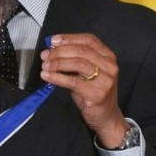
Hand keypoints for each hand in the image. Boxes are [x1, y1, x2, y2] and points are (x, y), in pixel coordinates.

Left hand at [40, 33, 129, 147]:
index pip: (88, 39)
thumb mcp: (86, 72)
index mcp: (108, 56)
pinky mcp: (97, 94)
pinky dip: (57, 77)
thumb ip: (74, 60)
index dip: (69, 38)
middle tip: (45, 55)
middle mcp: (109, 66)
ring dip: (58, 63)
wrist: (106, 116)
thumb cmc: (93, 92)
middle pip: (82, 51)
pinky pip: (73, 82)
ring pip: (78, 64)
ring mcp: (105, 80)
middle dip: (60, 51)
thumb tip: (52, 50)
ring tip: (45, 65)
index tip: (53, 40)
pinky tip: (47, 76)